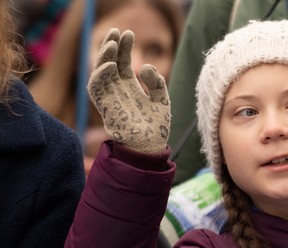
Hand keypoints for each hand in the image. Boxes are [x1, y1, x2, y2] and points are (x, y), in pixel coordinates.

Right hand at [87, 28, 170, 152]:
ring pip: (99, 72)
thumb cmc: (156, 127)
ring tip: (112, 44)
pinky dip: (100, 75)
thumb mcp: (162, 99)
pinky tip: (111, 65)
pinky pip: (95, 88)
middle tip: (116, 31)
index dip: (124, 47)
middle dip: (110, 46)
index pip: (122, 62)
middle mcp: (117, 90)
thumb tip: (144, 65)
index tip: (129, 33)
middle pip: (108, 63)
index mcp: (129, 87)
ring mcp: (110, 98)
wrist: (151, 147)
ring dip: (103, 57)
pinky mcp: (105, 107)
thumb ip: (156, 81)